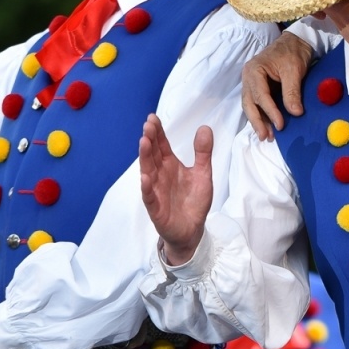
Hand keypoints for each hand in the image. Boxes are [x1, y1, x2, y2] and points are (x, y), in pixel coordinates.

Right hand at [138, 114, 213, 265]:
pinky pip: (150, 197)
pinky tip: (146, 178)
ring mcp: (156, 191)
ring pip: (148, 171)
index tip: (153, 118)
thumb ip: (203, 152)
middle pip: (153, 155)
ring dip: (145, 158)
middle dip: (150, 140)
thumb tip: (204, 128)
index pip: (161, 145)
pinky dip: (147, 188)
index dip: (157, 132)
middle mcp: (160, 175)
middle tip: (148, 125)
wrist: (193, 229)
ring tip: (144, 143)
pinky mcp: (156, 208)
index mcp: (169, 165)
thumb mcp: (203, 173)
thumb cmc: (194, 201)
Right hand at [241, 31, 315, 140]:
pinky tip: (268, 126)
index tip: (281, 125)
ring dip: (258, 121)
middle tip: (266, 137)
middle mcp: (248, 77)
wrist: (295, 41)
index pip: (260, 95)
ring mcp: (252, 83)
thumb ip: (292, 91)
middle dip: (257, 121)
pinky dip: (261, 115)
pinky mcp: (259, 87)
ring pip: (251, 106)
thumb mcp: (294, 70)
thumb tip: (295, 113)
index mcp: (254, 70)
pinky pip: (257, 104)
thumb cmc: (293, 52)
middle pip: (249, 103)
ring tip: (267, 136)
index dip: (270, 112)